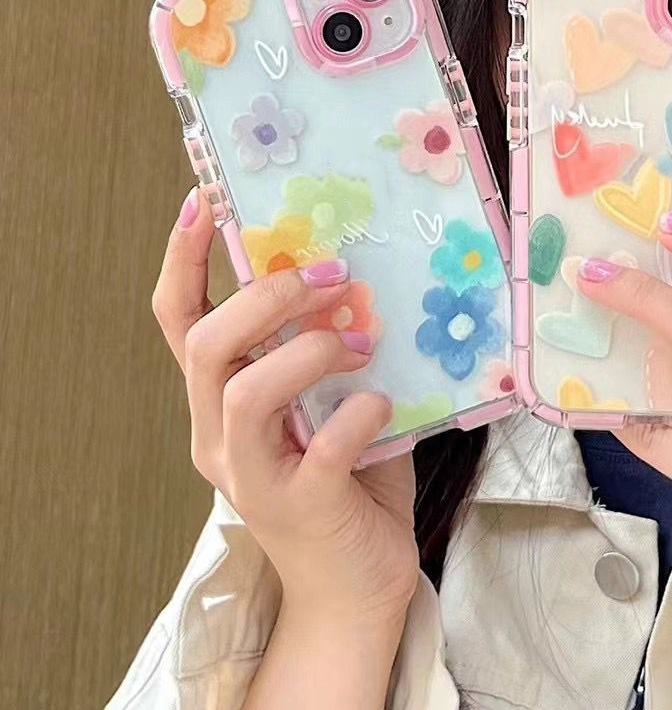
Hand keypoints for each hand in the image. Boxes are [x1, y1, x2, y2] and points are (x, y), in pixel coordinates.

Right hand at [151, 187, 418, 626]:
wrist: (354, 583)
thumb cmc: (347, 478)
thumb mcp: (326, 401)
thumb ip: (324, 349)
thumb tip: (358, 274)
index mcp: (219, 400)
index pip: (179, 319)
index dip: (184, 258)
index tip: (204, 199)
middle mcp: (219, 436)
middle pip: (206, 346)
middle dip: (266, 297)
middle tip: (331, 275)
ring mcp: (253, 476)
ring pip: (244, 394)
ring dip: (306, 351)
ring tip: (359, 342)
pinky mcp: (299, 508)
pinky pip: (320, 450)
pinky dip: (356, 416)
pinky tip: (382, 405)